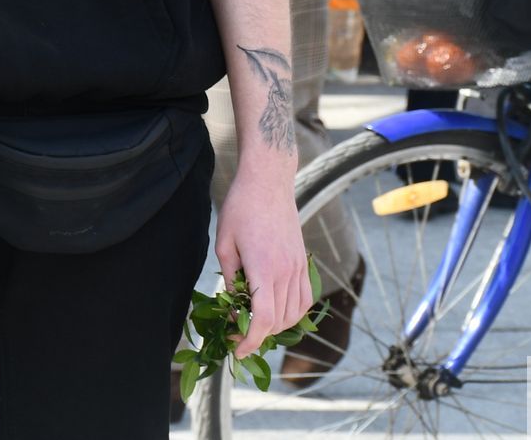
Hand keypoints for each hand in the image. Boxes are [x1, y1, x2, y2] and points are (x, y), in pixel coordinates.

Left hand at [217, 168, 312, 357]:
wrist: (269, 182)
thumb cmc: (241, 207)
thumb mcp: (224, 243)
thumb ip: (230, 277)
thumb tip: (233, 304)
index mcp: (264, 268)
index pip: (263, 319)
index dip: (250, 340)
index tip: (237, 349)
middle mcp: (286, 272)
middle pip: (278, 321)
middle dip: (258, 335)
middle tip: (236, 334)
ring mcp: (299, 268)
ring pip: (294, 314)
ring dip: (276, 327)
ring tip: (255, 324)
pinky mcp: (304, 262)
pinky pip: (305, 299)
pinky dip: (294, 313)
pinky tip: (278, 312)